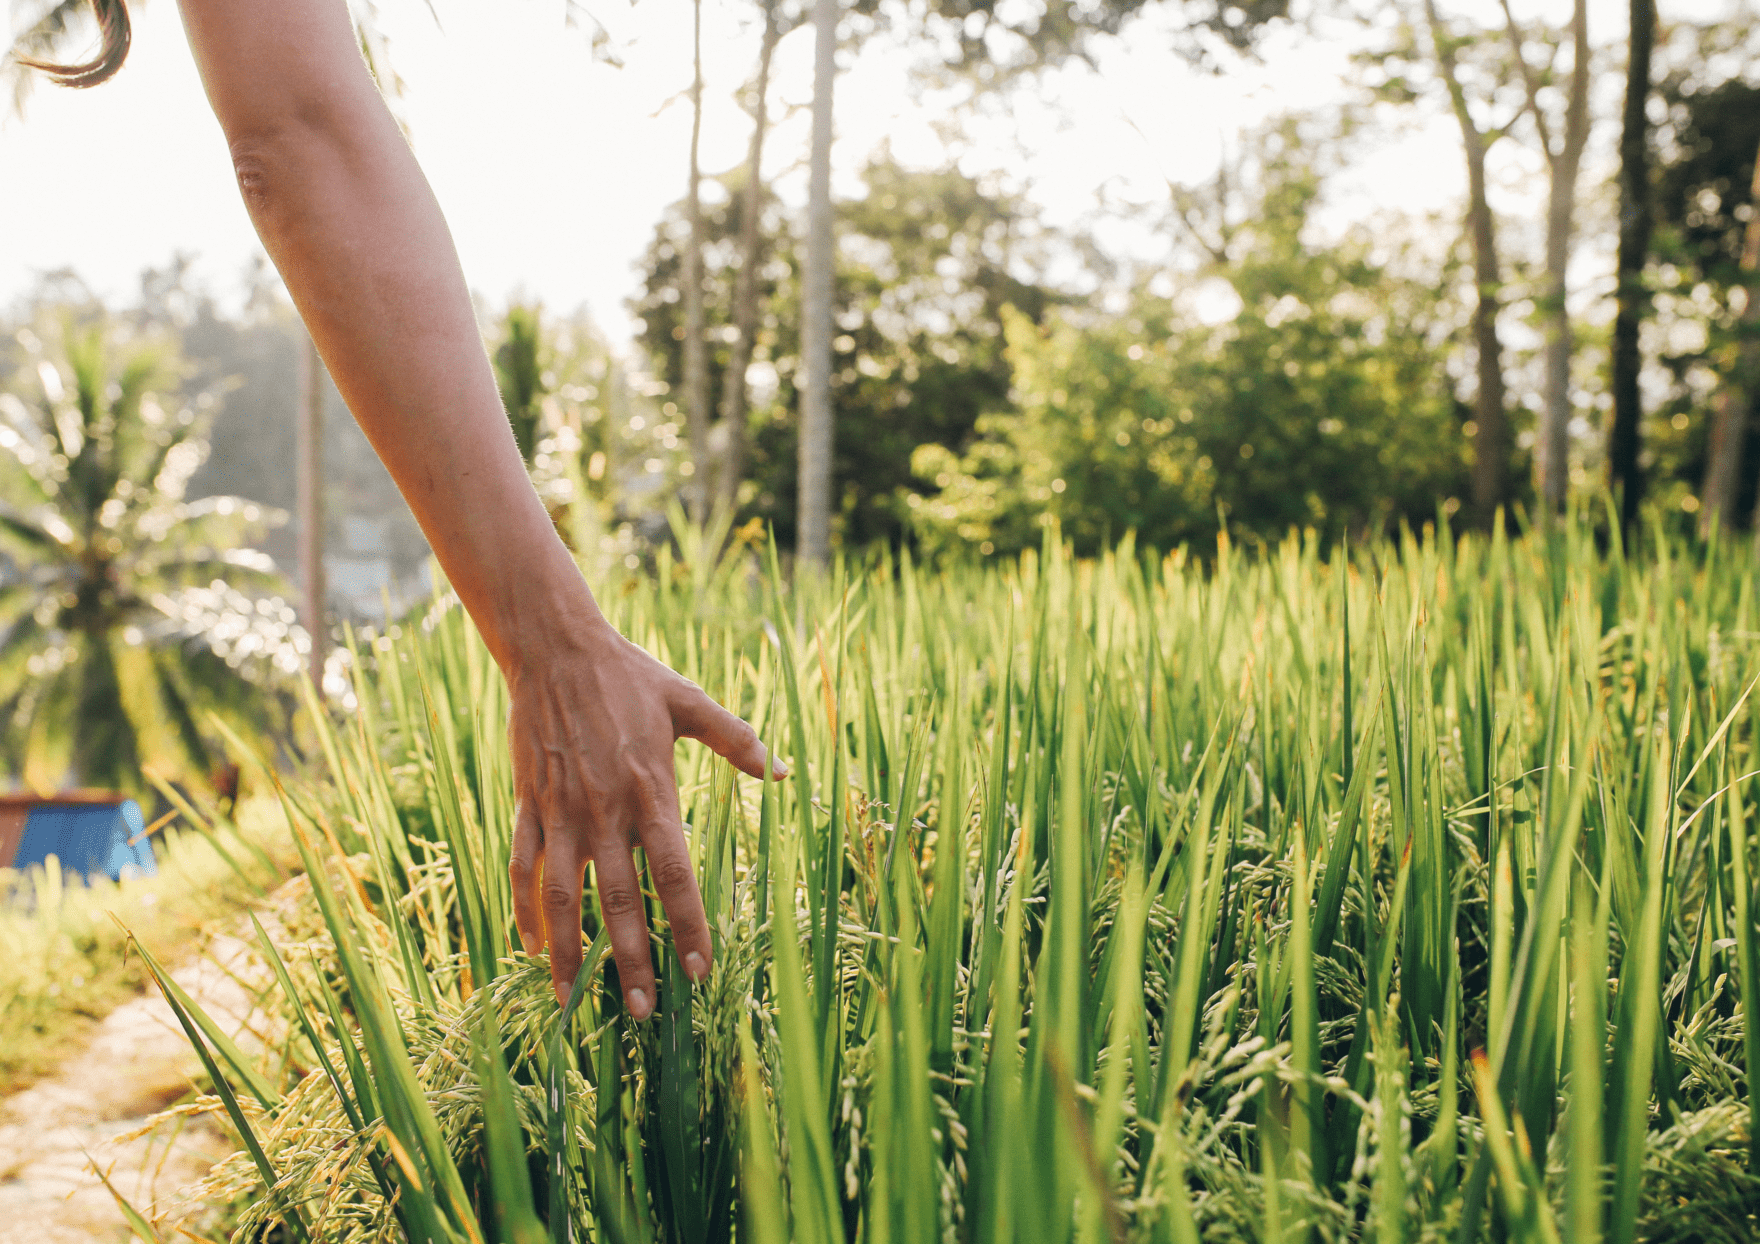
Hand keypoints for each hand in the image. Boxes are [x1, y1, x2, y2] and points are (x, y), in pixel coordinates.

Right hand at [506, 613, 783, 1015]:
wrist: (556, 649)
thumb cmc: (629, 676)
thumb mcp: (689, 701)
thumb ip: (736, 739)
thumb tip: (779, 772)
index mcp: (651, 792)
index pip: (674, 872)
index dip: (688, 924)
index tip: (701, 968)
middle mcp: (605, 811)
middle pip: (618, 900)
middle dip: (630, 959)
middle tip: (642, 1011)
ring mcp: (561, 811)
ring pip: (563, 896)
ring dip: (568, 951)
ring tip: (573, 1000)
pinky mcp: (528, 804)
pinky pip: (522, 867)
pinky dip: (525, 909)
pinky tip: (530, 947)